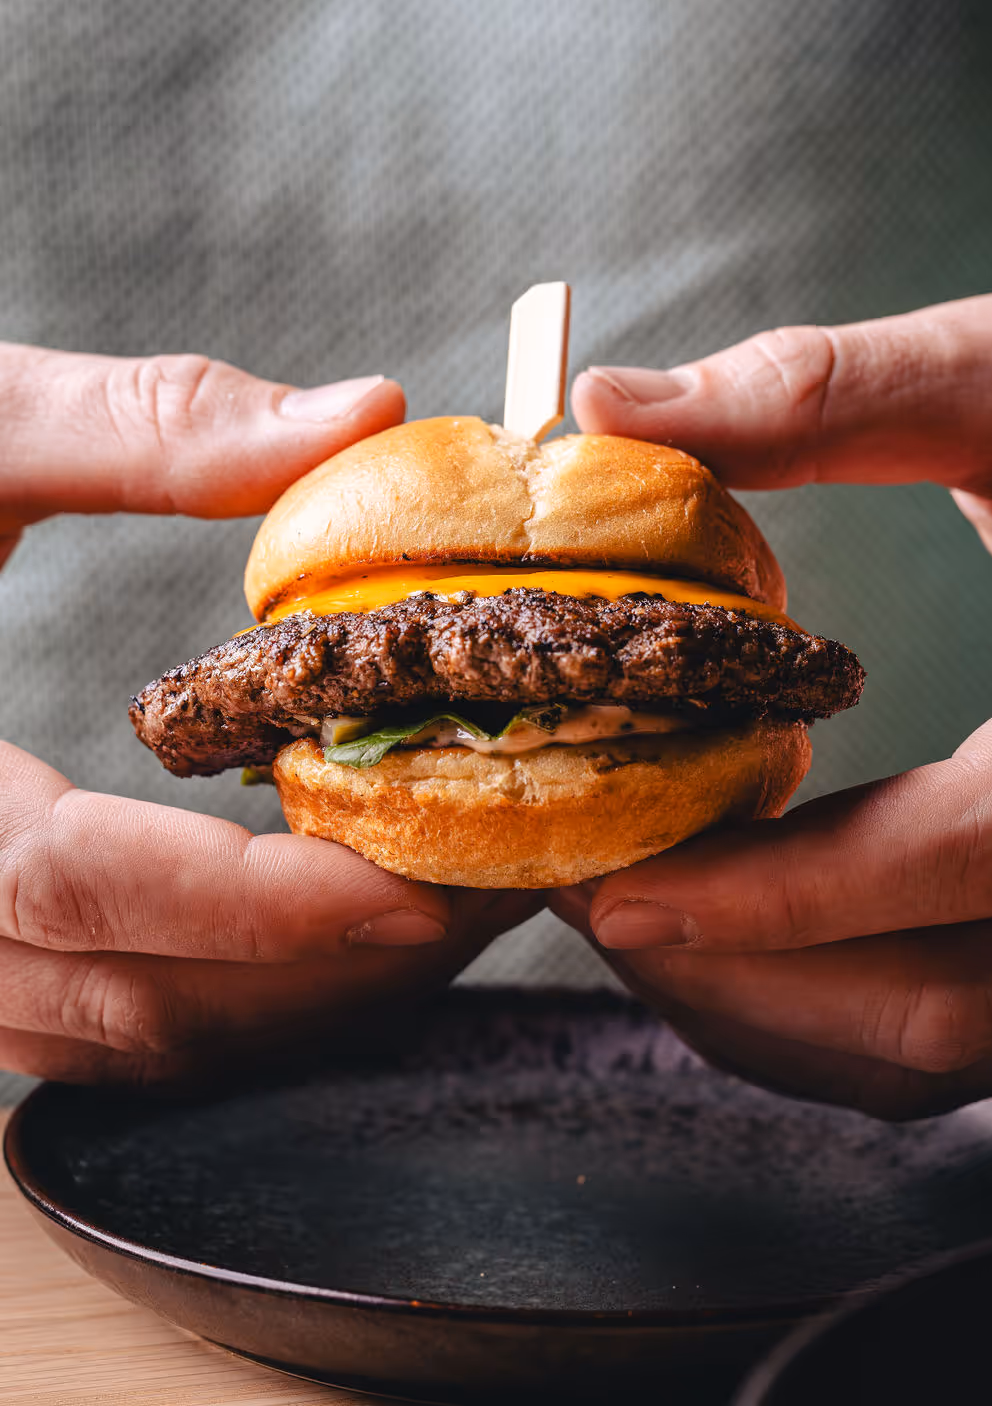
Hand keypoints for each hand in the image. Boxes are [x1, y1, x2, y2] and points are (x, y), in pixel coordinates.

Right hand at [0, 345, 538, 1083]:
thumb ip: (151, 428)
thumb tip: (366, 413)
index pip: (74, 881)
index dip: (247, 901)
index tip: (408, 888)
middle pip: (109, 999)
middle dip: (305, 979)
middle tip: (463, 909)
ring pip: (95, 1036)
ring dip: (266, 1009)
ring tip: (411, 924)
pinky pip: (71, 1019)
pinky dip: (198, 999)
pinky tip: (293, 933)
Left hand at [551, 292, 991, 1118]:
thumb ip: (827, 395)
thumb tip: (613, 403)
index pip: (966, 850)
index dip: (780, 891)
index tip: (618, 886)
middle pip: (942, 1002)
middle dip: (738, 973)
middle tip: (591, 901)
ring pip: (946, 1050)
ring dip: (770, 1012)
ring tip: (639, 922)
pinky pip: (962, 1042)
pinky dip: (829, 1016)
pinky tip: (741, 941)